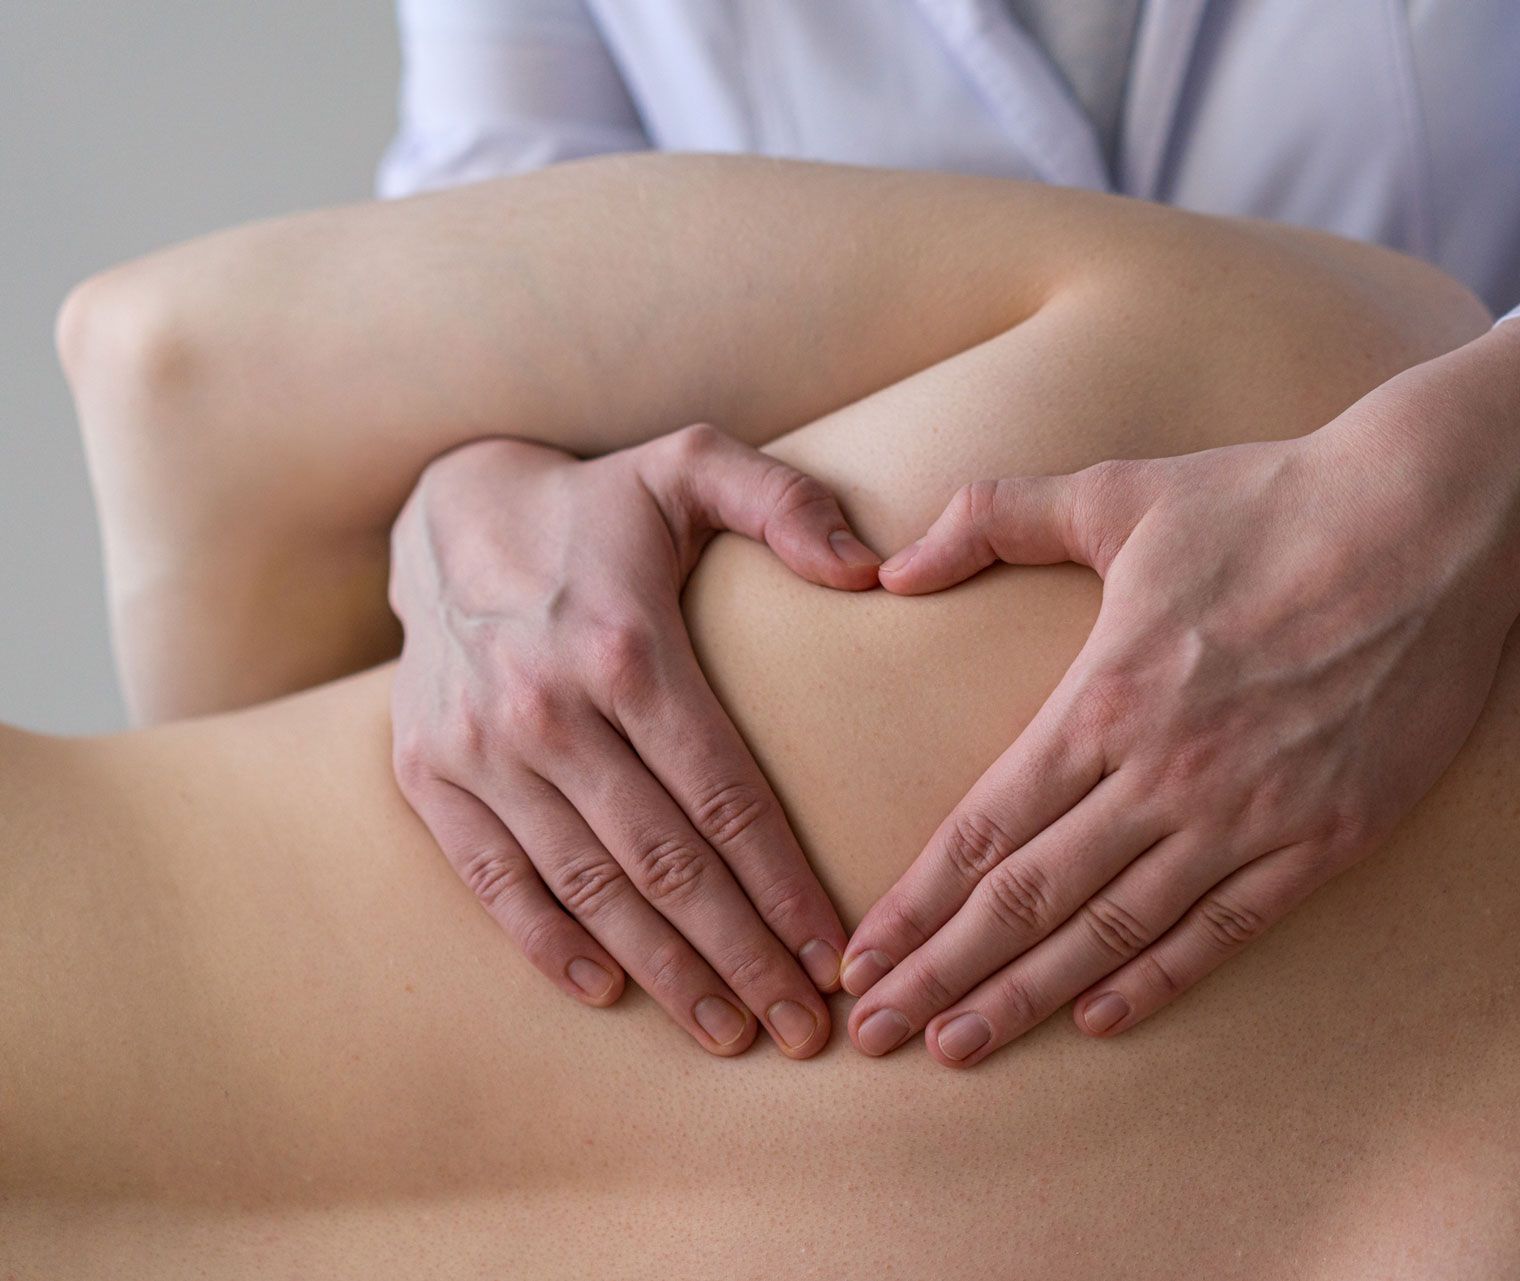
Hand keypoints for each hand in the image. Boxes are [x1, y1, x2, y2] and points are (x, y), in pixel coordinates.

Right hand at [389, 424, 880, 1056]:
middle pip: (666, 865)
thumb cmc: (598, 503)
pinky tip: (608, 993)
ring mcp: (481, 750)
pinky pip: (493, 880)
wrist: (443, 510)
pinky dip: (548, 944)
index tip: (836, 957)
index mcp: (628, 647)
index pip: (727, 798)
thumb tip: (872, 567)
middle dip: (742, 958)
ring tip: (729, 1032)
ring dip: (662, 971)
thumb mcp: (693, 465)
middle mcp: (549, 709)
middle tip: (802, 1033)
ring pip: (587, 888)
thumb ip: (787, 502)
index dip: (786, 888)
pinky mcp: (429, 774)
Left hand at [839, 320, 1519, 1065]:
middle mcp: (1165, 773)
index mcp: (1105, 698)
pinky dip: (1160, 980)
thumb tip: (890, 569)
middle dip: (942, 973)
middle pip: (1028, 899)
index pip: (983, 830)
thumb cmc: (1270, 501)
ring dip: (1028, 996)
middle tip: (876, 1032)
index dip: (915, 906)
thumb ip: (994, 519)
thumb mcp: (1118, 491)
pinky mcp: (1327, 836)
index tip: (861, 960)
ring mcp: (1248, 815)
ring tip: (958, 1048)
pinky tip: (1100, 1020)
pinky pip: (1226, 929)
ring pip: (1115, 931)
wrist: (1435, 523)